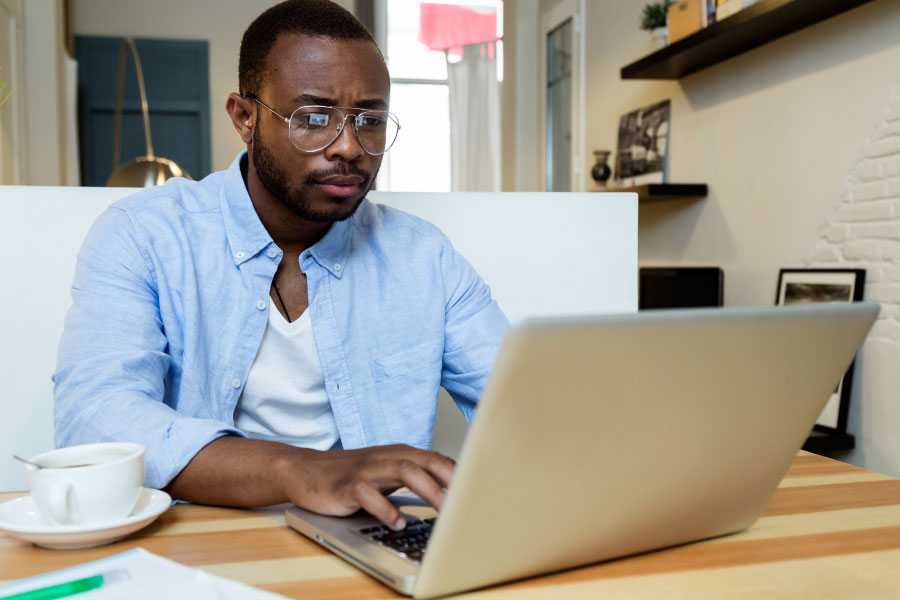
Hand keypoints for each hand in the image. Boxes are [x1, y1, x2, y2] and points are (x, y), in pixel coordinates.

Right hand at [278, 444, 454, 529]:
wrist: (304, 471)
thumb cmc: (350, 476)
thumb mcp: (386, 474)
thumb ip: (414, 479)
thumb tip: (450, 496)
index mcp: (400, 454)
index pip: (439, 461)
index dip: (461, 477)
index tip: (480, 496)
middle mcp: (387, 457)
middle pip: (427, 462)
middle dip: (451, 482)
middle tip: (468, 504)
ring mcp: (367, 469)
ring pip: (405, 470)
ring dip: (428, 490)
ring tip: (443, 512)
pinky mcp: (347, 485)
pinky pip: (369, 494)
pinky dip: (386, 509)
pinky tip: (397, 523)